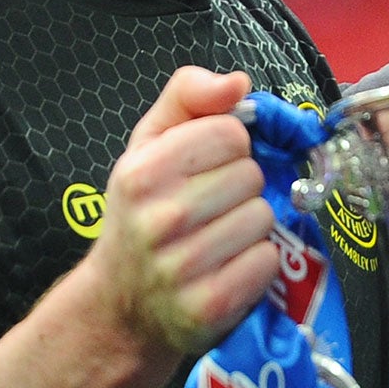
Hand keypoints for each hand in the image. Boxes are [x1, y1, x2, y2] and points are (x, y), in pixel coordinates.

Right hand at [85, 67, 277, 357]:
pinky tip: (226, 266)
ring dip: (249, 226)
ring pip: (263, 218)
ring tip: (217, 238)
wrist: (121, 304)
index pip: (232, 134)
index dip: (228, 147)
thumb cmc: (142, 212)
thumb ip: (189, 95)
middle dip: (239, 188)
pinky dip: (256, 263)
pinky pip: (267, 261)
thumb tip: (239, 82)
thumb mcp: (150, 143)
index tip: (205, 167)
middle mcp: (160, 219)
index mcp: (143, 172)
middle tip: (210, 207)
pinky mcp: (210, 305)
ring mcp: (184, 267)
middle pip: (251, 176)